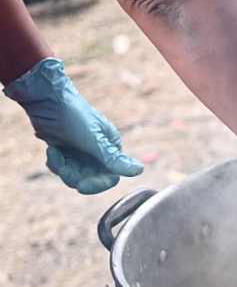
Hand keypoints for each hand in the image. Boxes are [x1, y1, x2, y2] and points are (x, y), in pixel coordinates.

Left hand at [3, 58, 142, 193]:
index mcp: (111, 148)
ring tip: (54, 152)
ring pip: (74, 175)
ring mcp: (81, 152)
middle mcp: (98, 152)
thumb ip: (114, 159)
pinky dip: (55, 162)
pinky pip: (62, 168)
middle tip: (62, 168)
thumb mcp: (95, 140)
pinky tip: (52, 149)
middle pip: (90, 179)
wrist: (47, 99)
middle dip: (74, 176)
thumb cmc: (75, 116)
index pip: (110, 176)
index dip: (97, 185)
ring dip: (62, 168)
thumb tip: (140, 170)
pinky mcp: (65, 150)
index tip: (82, 187)